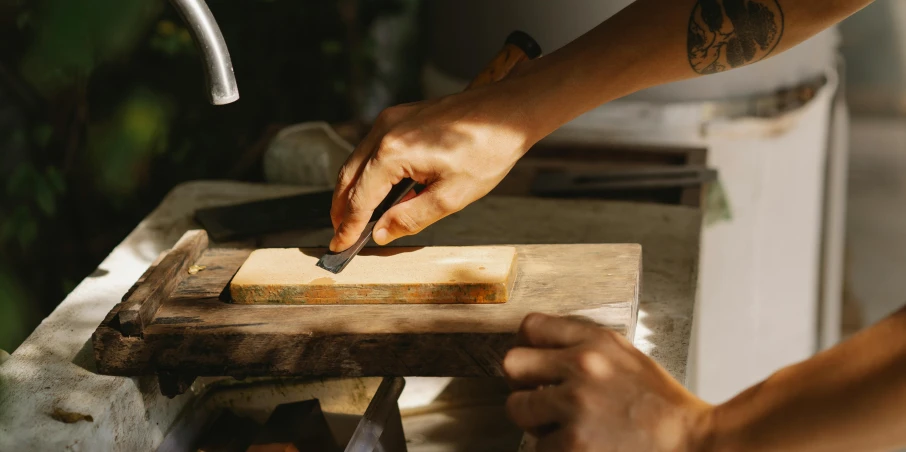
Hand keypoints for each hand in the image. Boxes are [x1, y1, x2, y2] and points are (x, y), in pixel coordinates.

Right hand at [328, 82, 536, 251]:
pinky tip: (374, 190)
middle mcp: (384, 131)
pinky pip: (371, 148)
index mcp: (394, 153)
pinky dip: (366, 172)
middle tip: (341, 235)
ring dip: (351, 191)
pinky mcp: (399, 116)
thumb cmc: (487, 151)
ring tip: (352, 218)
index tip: (339, 246)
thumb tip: (380, 234)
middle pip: (348, 178)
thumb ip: (410, 218)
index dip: (348, 227)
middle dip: (341, 210)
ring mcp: (390, 120)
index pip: (359, 199)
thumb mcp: (452, 197)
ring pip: (356, 161)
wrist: (507, 111)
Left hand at [504, 313, 713, 451]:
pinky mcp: (574, 445)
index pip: (531, 326)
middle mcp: (583, 367)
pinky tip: (581, 447)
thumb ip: (584, 347)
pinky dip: (555, 450)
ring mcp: (576, 407)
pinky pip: (538, 446)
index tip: (535, 363)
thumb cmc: (660, 406)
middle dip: (523, 384)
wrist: (693, 442)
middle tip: (541, 399)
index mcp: (597, 342)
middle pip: (512, 364)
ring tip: (567, 427)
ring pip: (518, 409)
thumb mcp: (626, 356)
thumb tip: (539, 348)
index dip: (529, 347)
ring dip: (538, 422)